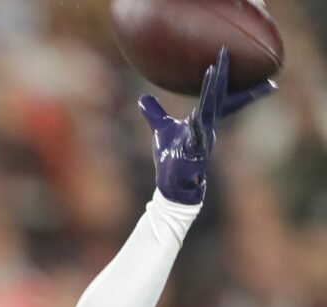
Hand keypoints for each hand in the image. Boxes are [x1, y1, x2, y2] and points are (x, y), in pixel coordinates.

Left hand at [139, 47, 276, 204]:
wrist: (172, 182)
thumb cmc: (172, 156)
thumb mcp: (161, 129)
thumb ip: (155, 113)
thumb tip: (143, 98)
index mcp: (204, 120)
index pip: (219, 96)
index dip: (227, 78)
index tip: (235, 58)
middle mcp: (207, 126)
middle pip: (218, 96)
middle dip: (223, 74)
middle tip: (225, 52)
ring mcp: (202, 139)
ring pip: (208, 112)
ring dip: (212, 92)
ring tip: (213, 71)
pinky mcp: (192, 153)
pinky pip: (195, 137)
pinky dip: (195, 127)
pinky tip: (195, 117)